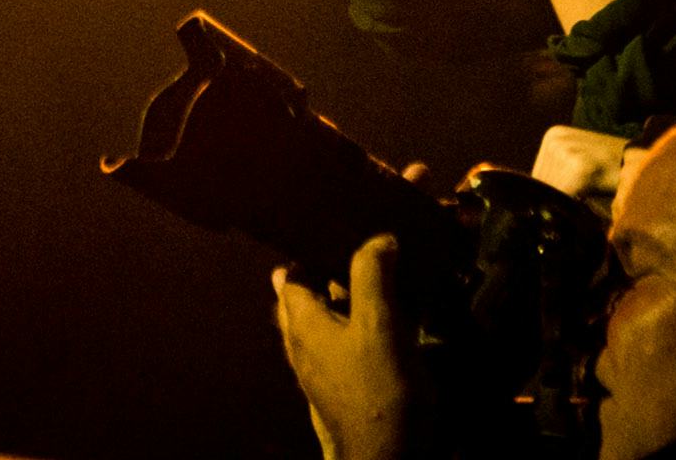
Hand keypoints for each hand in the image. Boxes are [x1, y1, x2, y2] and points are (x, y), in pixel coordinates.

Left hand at [271, 235, 417, 459]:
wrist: (384, 456)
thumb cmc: (378, 388)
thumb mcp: (379, 324)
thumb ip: (372, 276)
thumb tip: (378, 237)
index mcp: (300, 322)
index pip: (291, 276)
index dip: (308, 253)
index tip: (333, 237)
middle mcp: (299, 344)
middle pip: (304, 300)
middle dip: (325, 279)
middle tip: (359, 264)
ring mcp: (316, 371)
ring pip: (322, 327)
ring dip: (344, 308)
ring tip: (376, 294)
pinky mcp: (337, 391)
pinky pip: (339, 351)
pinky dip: (354, 335)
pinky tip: (383, 336)